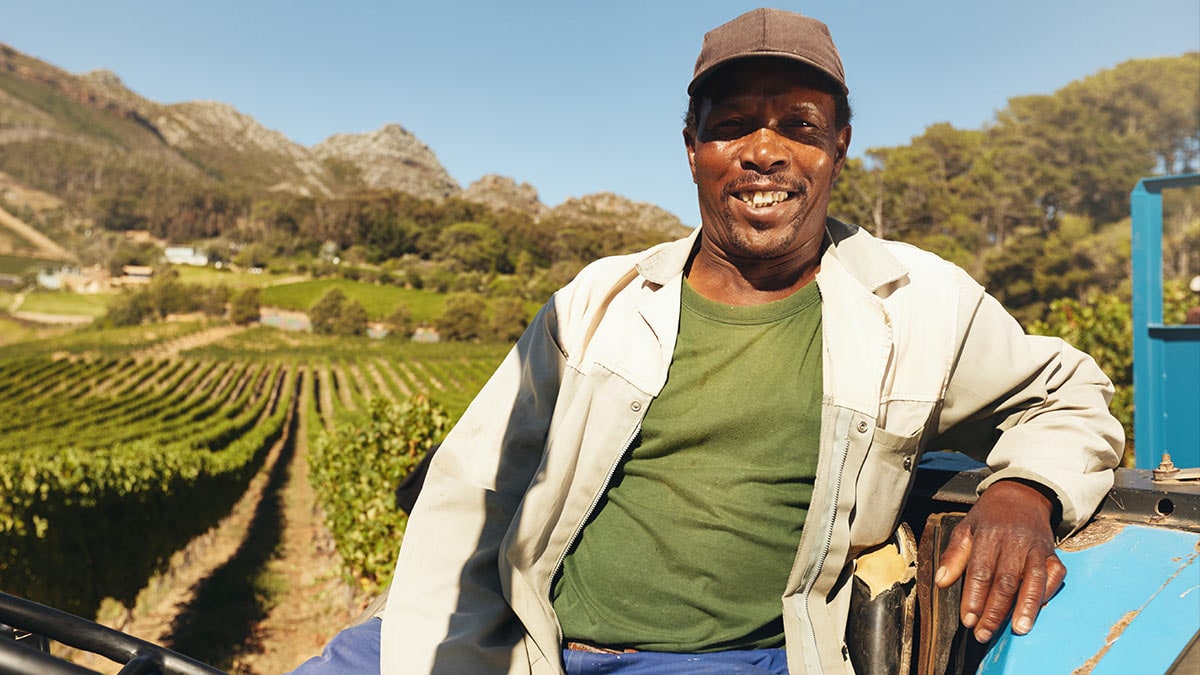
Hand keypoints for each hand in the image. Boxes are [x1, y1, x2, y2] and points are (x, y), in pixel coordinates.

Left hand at [934, 479, 1065, 642]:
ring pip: (1033, 581)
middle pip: (1006, 581)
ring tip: (1018, 629)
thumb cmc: (989, 517)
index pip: (981, 571)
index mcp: (990, 534)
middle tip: (984, 633)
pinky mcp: (1053, 553)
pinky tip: (1038, 611)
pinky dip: (1047, 594)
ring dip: (1025, 607)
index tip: (968, 619)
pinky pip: (1054, 576)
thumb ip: (954, 555)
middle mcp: (1016, 541)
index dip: (974, 597)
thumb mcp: (966, 528)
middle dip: (995, 611)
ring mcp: (1037, 548)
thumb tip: (941, 581)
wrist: (1022, 495)